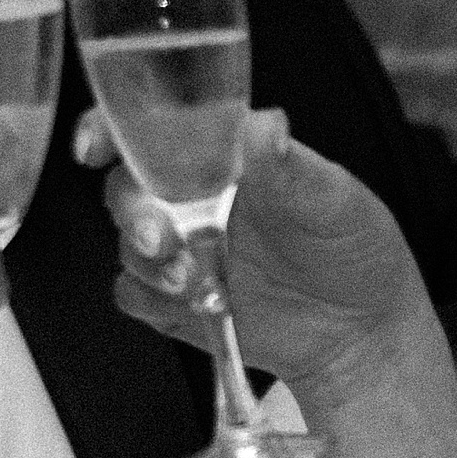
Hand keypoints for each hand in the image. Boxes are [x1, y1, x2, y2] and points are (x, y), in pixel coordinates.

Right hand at [87, 109, 435, 405]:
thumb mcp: (334, 202)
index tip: (96, 145)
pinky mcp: (176, 302)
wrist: (360, 331)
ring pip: (126, 246)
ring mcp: (183, 250)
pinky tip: (191, 304)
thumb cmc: (354, 248)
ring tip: (192, 279)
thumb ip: (292, 168)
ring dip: (145, 261)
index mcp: (226, 157)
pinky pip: (135, 296)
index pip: (153, 128)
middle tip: (161, 236)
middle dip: (132, 212)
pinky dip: (151, 301)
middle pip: (127, 189)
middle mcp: (193, 198)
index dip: (112, 129)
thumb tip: (263, 126)